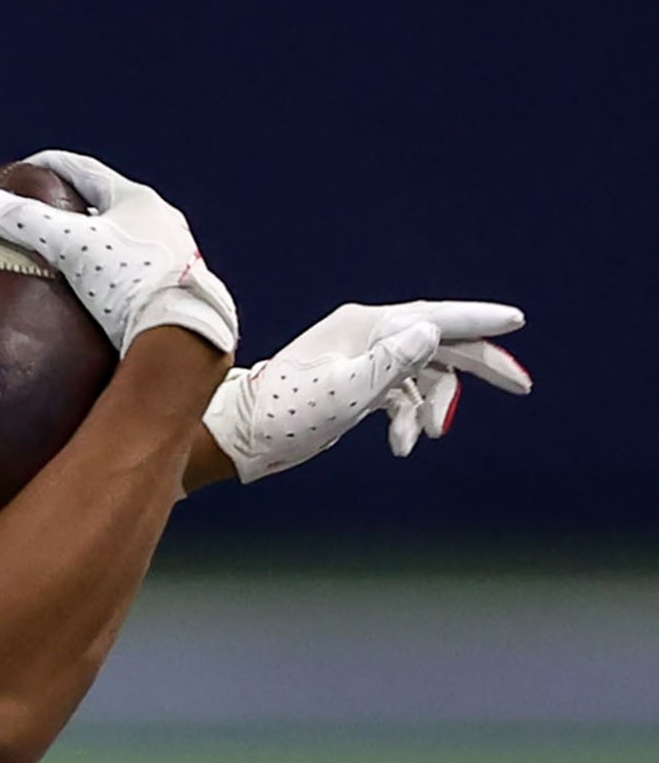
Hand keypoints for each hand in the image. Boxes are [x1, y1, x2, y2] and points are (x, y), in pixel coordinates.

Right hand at [0, 149, 239, 354]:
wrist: (178, 335)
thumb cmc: (132, 283)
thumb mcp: (69, 244)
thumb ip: (26, 221)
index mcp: (137, 199)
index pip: (84, 169)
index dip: (49, 165)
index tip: (25, 168)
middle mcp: (159, 220)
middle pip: (105, 201)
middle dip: (70, 204)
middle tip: (40, 211)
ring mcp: (170, 253)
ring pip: (121, 234)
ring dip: (91, 238)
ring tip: (63, 252)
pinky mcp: (171, 286)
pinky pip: (131, 265)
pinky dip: (107, 267)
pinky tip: (94, 285)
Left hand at [201, 301, 529, 483]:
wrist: (241, 436)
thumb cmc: (285, 413)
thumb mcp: (345, 391)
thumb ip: (392, 362)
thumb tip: (430, 331)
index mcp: (364, 326)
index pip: (434, 317)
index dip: (478, 320)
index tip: (517, 320)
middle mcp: (365, 334)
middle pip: (438, 341)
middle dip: (479, 365)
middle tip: (521, 386)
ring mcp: (360, 358)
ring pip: (422, 373)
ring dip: (434, 404)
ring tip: (430, 435)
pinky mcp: (354, 383)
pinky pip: (399, 394)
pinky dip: (408, 418)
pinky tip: (401, 445)